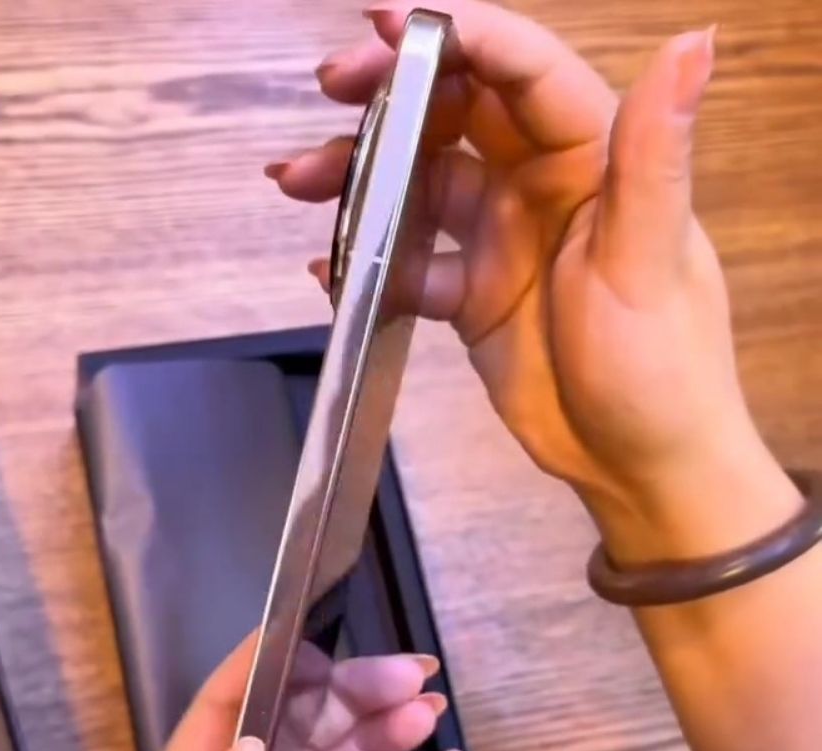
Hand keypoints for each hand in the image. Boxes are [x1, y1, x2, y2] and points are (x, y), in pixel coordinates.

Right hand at [267, 0, 799, 562]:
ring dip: (360, 177)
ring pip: (419, 186)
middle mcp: (542, 187)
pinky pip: (409, 263)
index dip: (460, 34)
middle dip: (393, 93)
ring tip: (298, 180)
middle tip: (331, 86)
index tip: (389, 24)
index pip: (524, 72)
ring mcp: (501, 241)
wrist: (633, 466)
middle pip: (458, 114)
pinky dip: (368, 263)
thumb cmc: (660, 369)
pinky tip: (330, 269)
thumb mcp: (648, 263)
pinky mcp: (470, 294)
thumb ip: (651, 158)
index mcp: (593, 162)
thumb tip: (693, 42)